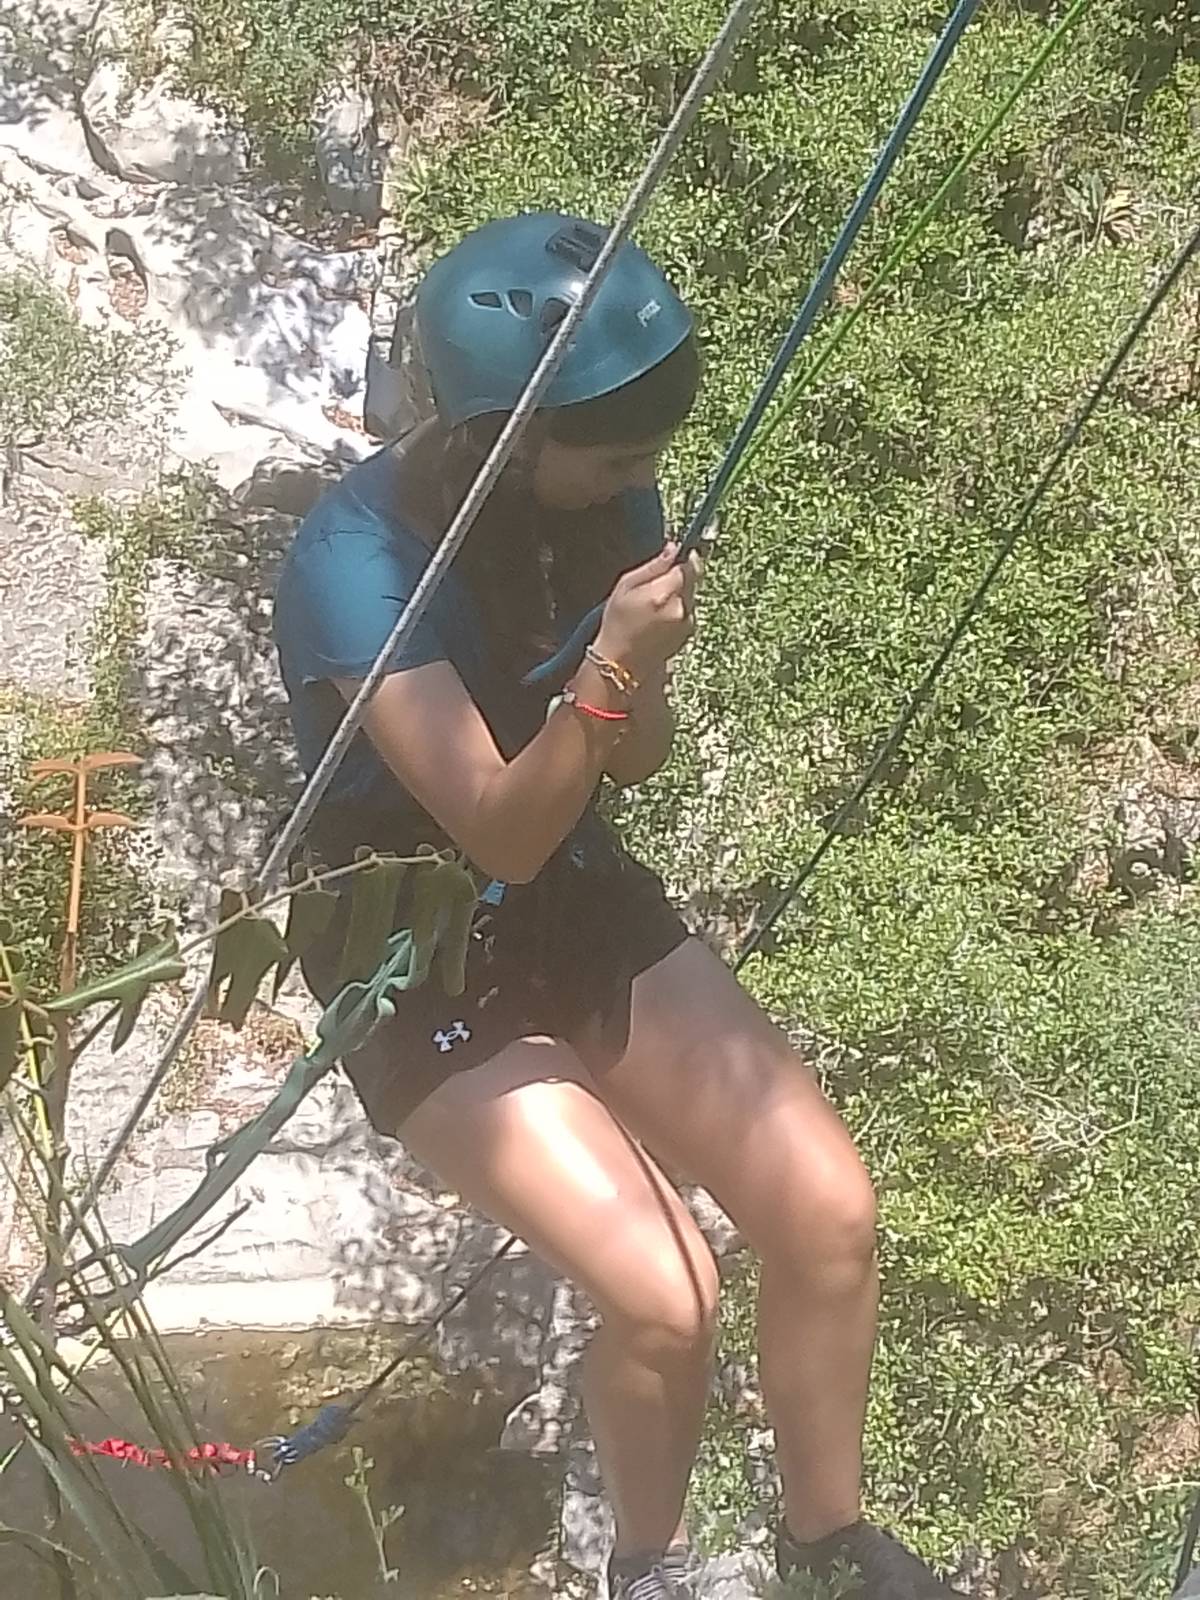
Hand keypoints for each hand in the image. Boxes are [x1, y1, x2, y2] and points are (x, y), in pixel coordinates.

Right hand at [595, 542, 700, 675]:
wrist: (619, 662)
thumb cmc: (616, 622)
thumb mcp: (626, 586)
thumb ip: (653, 566)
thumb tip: (673, 548)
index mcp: (663, 593)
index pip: (688, 566)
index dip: (686, 557)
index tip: (681, 553)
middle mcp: (680, 608)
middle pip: (693, 580)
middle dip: (682, 575)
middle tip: (660, 581)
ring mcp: (687, 623)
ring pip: (691, 596)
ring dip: (680, 593)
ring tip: (654, 604)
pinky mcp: (687, 634)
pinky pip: (688, 612)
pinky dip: (679, 610)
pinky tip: (658, 618)